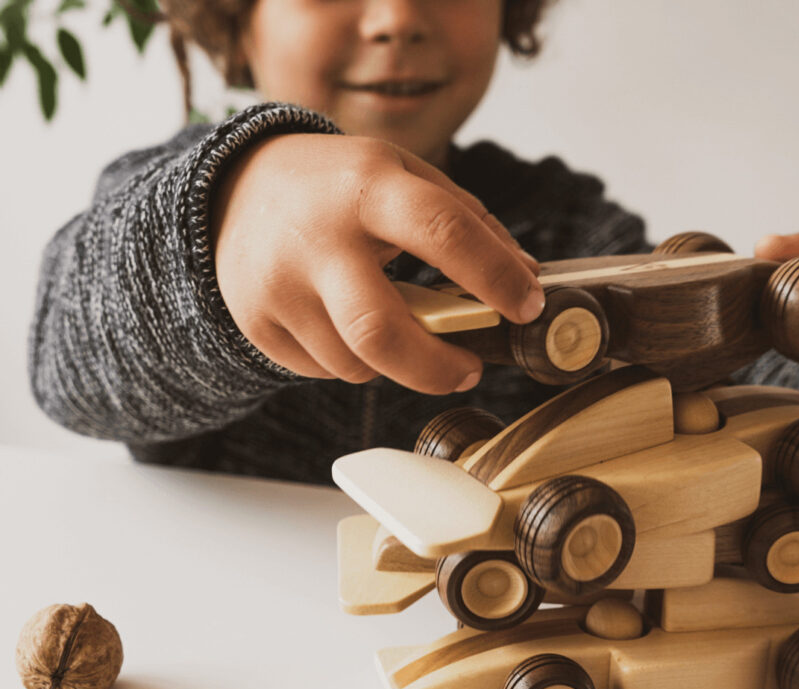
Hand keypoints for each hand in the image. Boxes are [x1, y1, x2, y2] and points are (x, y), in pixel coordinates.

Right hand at [211, 134, 542, 393]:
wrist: (237, 190)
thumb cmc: (338, 186)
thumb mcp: (404, 175)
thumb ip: (468, 222)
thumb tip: (527, 277)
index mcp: (368, 187)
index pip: (444, 233)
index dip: (496, 277)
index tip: (529, 308)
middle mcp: (318, 238)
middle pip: (381, 332)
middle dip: (437, 367)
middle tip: (469, 371)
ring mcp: (279, 286)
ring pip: (356, 364)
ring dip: (394, 363)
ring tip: (396, 327)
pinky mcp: (257, 324)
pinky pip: (324, 371)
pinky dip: (353, 361)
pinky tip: (346, 324)